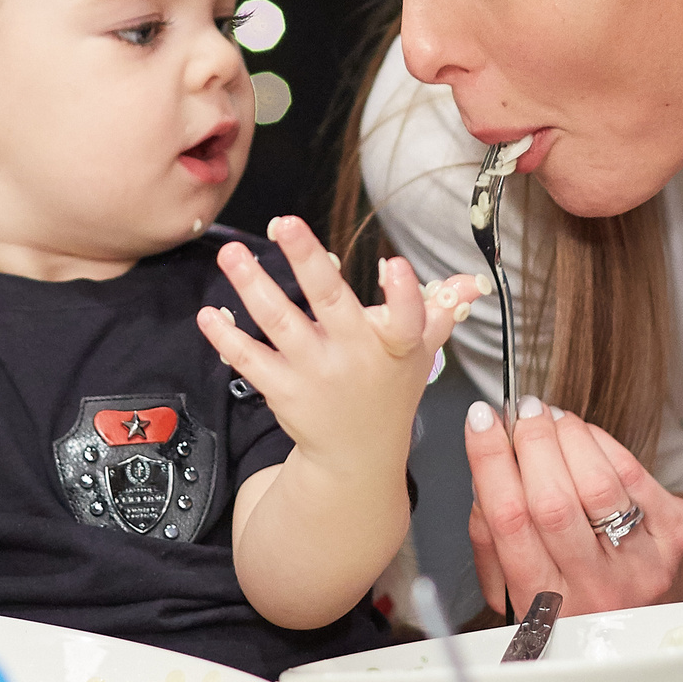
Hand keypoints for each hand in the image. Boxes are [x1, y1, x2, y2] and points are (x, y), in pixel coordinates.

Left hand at [196, 217, 462, 475]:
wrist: (356, 458)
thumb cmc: (388, 391)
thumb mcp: (422, 352)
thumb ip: (440, 310)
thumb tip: (473, 280)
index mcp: (395, 345)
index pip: (407, 321)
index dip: (404, 295)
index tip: (395, 265)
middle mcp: (353, 357)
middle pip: (329, 304)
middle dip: (306, 262)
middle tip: (285, 223)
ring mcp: (314, 375)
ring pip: (280, 324)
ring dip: (252, 286)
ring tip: (231, 253)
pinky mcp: (282, 391)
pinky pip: (250, 360)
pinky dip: (227, 338)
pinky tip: (209, 313)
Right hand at [464, 399, 682, 615]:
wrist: (671, 606)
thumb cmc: (588, 594)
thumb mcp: (527, 591)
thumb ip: (492, 544)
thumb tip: (481, 479)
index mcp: (545, 607)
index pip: (510, 524)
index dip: (490, 463)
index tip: (480, 421)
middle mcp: (594, 593)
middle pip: (552, 503)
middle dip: (531, 443)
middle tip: (523, 410)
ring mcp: (642, 566)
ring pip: (595, 484)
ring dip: (568, 436)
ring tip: (552, 416)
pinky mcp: (678, 538)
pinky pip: (632, 474)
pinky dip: (602, 443)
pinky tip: (585, 434)